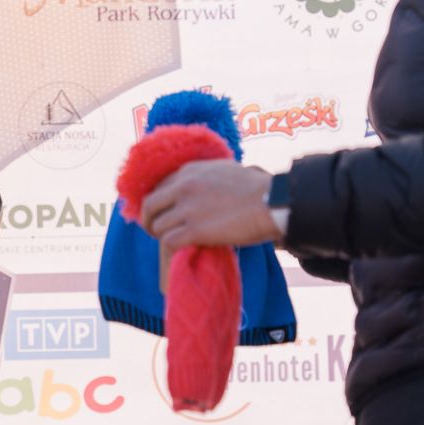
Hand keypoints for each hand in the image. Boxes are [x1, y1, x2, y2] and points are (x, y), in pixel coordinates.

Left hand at [139, 160, 282, 249]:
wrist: (274, 201)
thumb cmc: (258, 188)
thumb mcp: (225, 170)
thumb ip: (207, 176)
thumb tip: (205, 183)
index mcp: (190, 171)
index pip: (159, 187)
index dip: (158, 203)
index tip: (162, 214)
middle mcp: (183, 186)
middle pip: (149, 206)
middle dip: (149, 221)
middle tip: (156, 232)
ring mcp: (188, 208)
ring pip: (157, 226)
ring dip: (161, 237)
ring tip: (171, 244)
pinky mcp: (195, 229)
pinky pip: (169, 242)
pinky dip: (169, 251)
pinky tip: (178, 254)